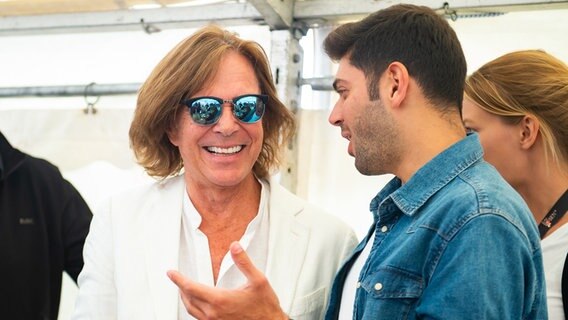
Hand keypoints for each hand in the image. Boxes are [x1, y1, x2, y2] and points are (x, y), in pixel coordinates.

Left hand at [167, 241, 287, 319]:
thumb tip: (235, 247)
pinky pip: (199, 317)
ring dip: (185, 298)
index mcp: (220, 300)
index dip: (178, 279)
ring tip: (184, 290)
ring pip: (191, 310)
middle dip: (180, 288)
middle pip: (188, 299)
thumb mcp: (258, 280)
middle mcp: (214, 313)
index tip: (171, 273)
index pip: (191, 288)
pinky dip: (193, 308)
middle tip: (176, 278)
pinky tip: (198, 304)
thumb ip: (244, 262)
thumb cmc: (265, 306)